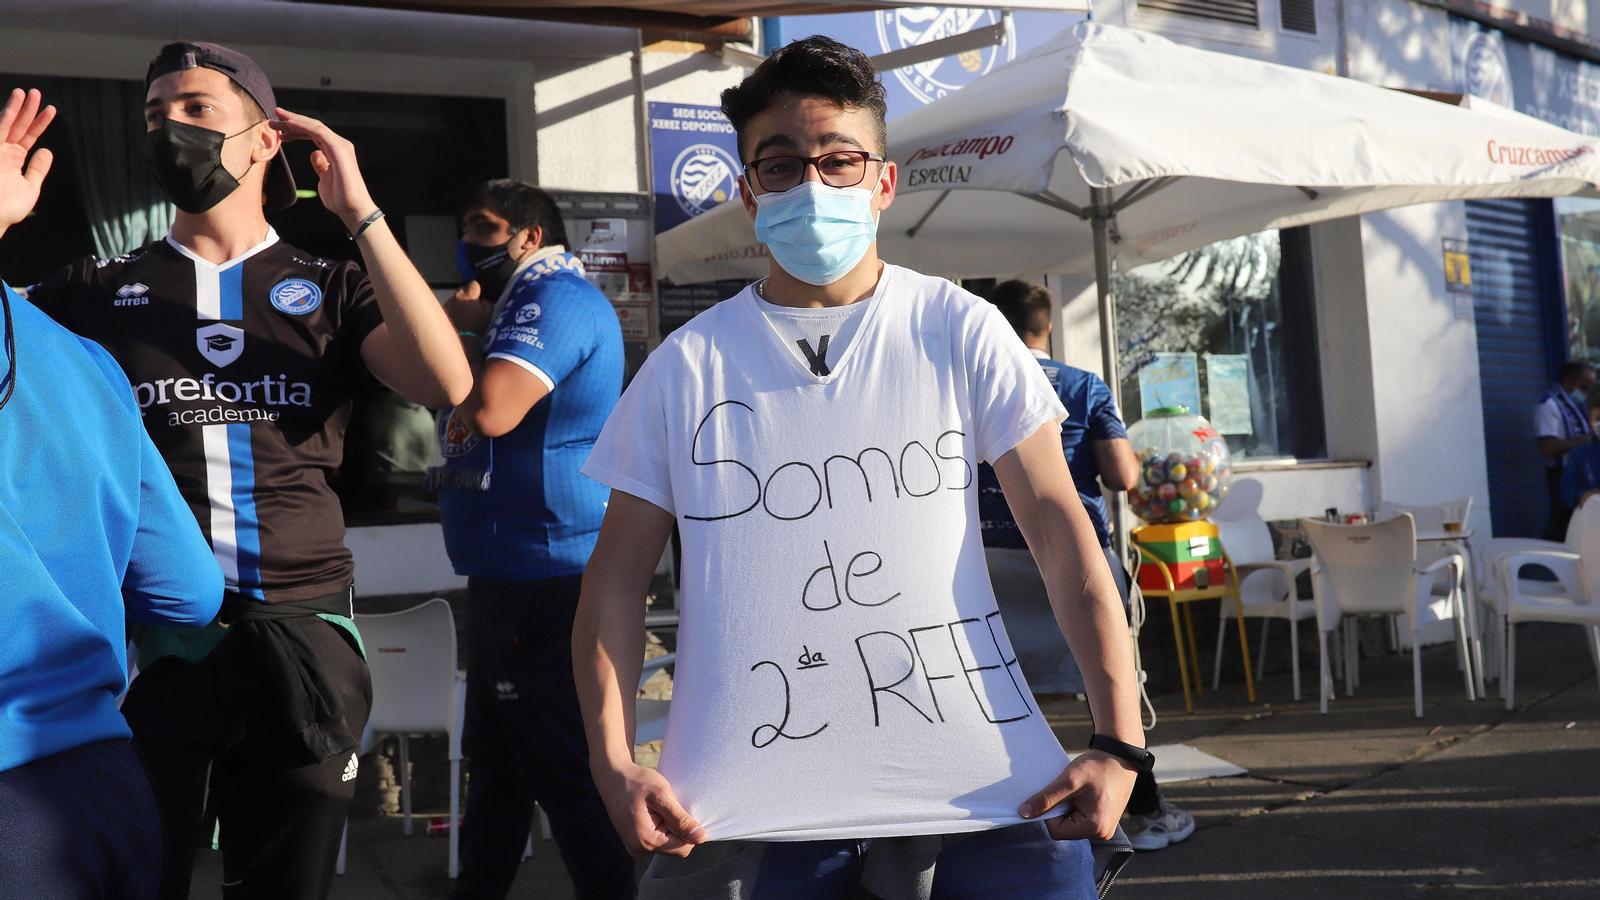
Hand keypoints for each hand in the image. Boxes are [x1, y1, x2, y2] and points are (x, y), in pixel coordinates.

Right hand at [0, 89, 53, 238]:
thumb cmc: (8, 208)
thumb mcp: (29, 188)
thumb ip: (37, 169)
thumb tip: (47, 151)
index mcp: (13, 158)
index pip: (29, 135)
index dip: (40, 122)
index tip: (51, 109)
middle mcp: (3, 151)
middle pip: (19, 125)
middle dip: (28, 109)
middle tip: (37, 93)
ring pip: (7, 124)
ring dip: (17, 108)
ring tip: (27, 93)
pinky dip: (6, 118)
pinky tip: (14, 106)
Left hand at [270, 107, 375, 231]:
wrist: (353, 210)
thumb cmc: (341, 199)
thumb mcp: (324, 178)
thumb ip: (321, 165)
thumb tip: (314, 154)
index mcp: (335, 151)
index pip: (313, 135)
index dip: (296, 131)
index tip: (279, 132)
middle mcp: (339, 145)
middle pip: (312, 128)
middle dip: (292, 122)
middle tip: (272, 121)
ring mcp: (340, 146)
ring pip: (315, 126)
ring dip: (295, 120)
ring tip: (277, 117)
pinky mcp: (339, 150)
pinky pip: (319, 132)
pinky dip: (304, 126)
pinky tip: (290, 123)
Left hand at [446, 281, 493, 333]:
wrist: (462, 336)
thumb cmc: (476, 324)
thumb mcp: (488, 313)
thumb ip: (487, 302)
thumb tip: (482, 299)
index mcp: (469, 295)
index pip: (474, 283)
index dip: (477, 289)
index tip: (478, 296)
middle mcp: (457, 296)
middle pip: (462, 288)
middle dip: (467, 293)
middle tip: (470, 303)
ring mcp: (449, 302)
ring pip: (455, 297)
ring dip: (459, 301)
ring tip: (462, 311)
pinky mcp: (444, 308)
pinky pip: (450, 304)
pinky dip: (453, 307)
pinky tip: (456, 315)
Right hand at [594, 761, 705, 856]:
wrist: (613, 777)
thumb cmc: (637, 782)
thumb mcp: (662, 795)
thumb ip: (681, 819)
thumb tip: (701, 838)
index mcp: (645, 840)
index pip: (683, 848)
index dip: (691, 830)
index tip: (684, 809)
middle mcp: (639, 849)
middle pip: (676, 848)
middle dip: (679, 829)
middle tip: (670, 806)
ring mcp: (636, 847)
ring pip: (668, 843)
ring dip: (671, 827)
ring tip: (660, 808)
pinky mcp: (636, 842)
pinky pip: (659, 840)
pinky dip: (663, 826)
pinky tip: (655, 812)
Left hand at [1019, 750, 1138, 840]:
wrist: (1120, 755)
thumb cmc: (1098, 766)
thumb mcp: (1069, 781)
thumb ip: (1046, 799)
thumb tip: (1024, 813)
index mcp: (1095, 828)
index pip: (1057, 831)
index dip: (1049, 813)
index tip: (1057, 793)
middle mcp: (1102, 833)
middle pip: (1064, 829)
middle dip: (1060, 809)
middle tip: (1067, 790)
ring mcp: (1104, 827)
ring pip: (1071, 823)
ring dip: (1067, 806)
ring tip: (1077, 789)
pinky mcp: (1104, 819)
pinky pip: (1080, 818)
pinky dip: (1075, 805)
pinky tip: (1082, 791)